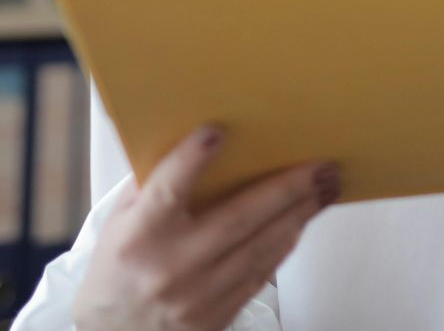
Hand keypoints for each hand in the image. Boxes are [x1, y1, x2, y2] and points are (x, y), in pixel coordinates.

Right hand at [75, 126, 338, 330]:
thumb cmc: (118, 272)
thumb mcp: (119, 225)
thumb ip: (151, 188)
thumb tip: (193, 143)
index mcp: (139, 238)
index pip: (167, 191)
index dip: (192, 159)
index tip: (217, 131)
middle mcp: (171, 267)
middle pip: (238, 219)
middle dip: (287, 189)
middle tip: (321, 166)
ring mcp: (197, 297)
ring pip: (259, 248)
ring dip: (298, 215)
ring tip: (325, 190)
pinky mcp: (216, 317)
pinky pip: (260, 274)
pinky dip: (283, 246)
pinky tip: (300, 223)